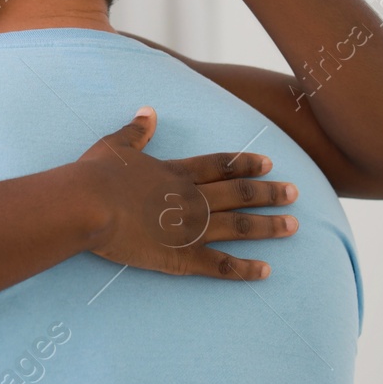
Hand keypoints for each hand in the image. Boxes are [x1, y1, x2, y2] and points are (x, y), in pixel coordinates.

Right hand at [76, 107, 296, 279]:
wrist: (87, 204)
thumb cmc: (95, 175)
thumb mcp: (115, 145)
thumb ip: (136, 131)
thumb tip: (149, 112)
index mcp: (175, 173)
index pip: (219, 166)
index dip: (245, 164)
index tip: (269, 163)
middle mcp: (191, 198)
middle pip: (239, 194)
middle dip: (269, 193)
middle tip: (295, 193)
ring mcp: (190, 227)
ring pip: (239, 226)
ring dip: (268, 226)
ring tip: (294, 225)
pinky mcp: (181, 256)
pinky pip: (220, 265)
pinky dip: (244, 269)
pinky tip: (266, 271)